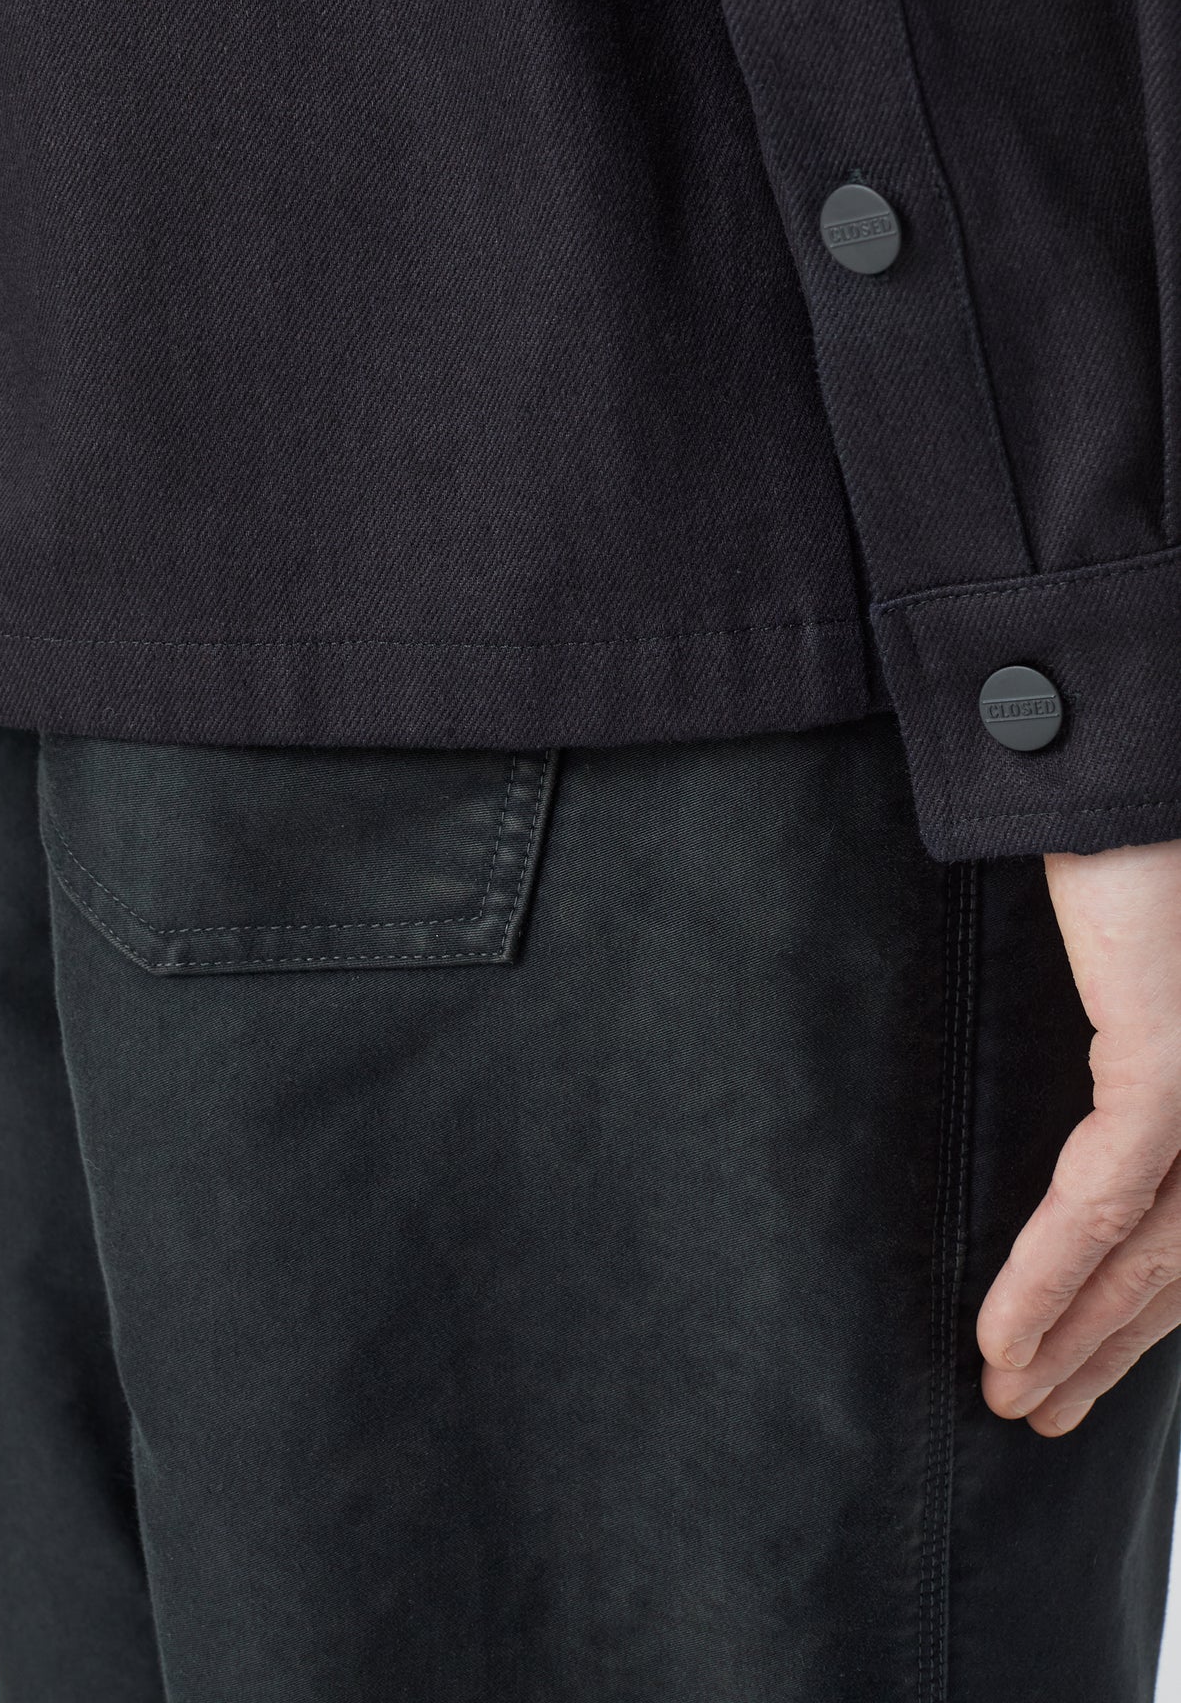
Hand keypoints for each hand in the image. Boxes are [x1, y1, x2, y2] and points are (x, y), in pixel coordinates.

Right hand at [978, 837, 1180, 1435]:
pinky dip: (1046, 1274)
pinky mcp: (1173, 1060)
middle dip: (1107, 1346)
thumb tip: (1098, 1148)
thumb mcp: (1136, 974)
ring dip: (1073, 1336)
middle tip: (1038, 1413)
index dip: (1139, 1311)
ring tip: (1010, 1397)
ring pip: (1155, 1251)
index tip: (1075, 1366)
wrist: (1116, 748)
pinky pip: (1106, 1195)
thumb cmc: (1123, 847)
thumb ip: (1136, 1060)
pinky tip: (998, 1331)